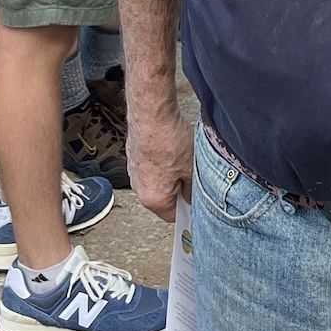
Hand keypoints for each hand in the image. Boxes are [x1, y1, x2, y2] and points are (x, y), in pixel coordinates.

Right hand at [125, 104, 192, 223]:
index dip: (188, 209)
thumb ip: (193, 190)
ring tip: (181, 157)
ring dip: (170, 174)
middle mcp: (139, 188)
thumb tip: (193, 198)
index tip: (197, 201)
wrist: (151, 114)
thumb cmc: (169, 140)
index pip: (173, 216)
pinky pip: (150, 167)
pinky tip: (171, 148)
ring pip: (157, 181)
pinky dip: (161, 162)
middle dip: (179, 189)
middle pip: (164, 199)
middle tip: (192, 174)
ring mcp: (133, 172)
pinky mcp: (133, 156)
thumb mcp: (192, 169)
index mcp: (153, 199)